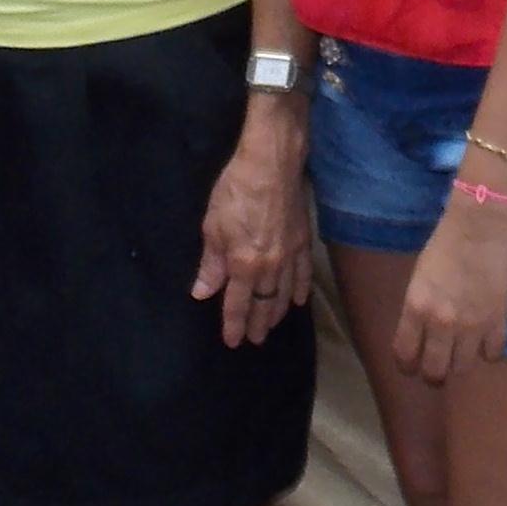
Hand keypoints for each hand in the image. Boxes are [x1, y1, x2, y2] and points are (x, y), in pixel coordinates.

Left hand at [194, 98, 313, 347]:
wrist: (272, 164)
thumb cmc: (236, 190)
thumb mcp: (213, 226)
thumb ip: (211, 264)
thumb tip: (203, 292)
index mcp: (244, 265)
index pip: (238, 304)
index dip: (234, 324)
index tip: (233, 341)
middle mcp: (270, 267)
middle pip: (265, 304)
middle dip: (258, 324)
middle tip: (254, 340)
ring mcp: (290, 255)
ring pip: (285, 294)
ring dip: (278, 312)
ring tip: (272, 325)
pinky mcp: (303, 241)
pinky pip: (303, 274)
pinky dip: (300, 290)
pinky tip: (299, 301)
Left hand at [393, 196, 506, 386]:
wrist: (482, 228)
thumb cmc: (446, 245)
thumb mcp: (420, 278)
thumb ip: (419, 309)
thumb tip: (421, 334)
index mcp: (416, 308)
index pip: (404, 354)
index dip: (407, 366)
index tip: (411, 366)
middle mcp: (441, 323)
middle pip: (434, 371)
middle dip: (433, 375)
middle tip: (437, 370)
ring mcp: (471, 326)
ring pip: (463, 368)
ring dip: (461, 364)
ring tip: (462, 355)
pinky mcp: (498, 322)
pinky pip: (493, 354)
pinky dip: (489, 351)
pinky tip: (486, 340)